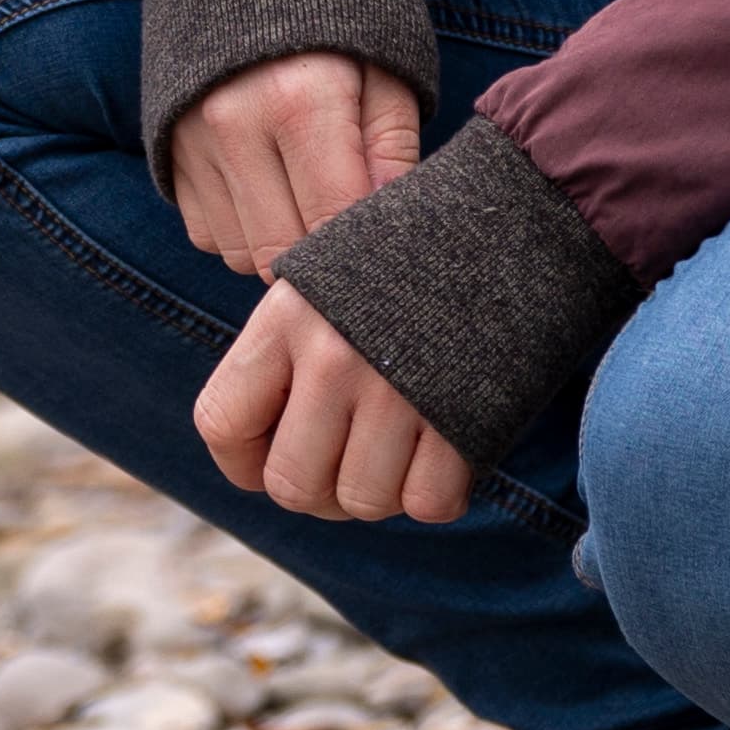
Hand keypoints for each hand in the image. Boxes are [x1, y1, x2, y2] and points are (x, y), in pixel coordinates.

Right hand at [169, 50, 417, 275]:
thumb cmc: (337, 26)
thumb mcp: (386, 70)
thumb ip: (393, 150)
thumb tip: (386, 226)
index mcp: (300, 99)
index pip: (332, 218)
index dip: (361, 245)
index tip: (381, 241)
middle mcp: (234, 124)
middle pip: (280, 250)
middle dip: (319, 253)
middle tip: (346, 220)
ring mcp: (193, 140)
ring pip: (241, 255)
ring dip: (279, 245)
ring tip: (306, 195)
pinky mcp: (169, 153)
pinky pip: (209, 237)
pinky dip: (242, 232)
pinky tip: (268, 188)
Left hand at [197, 281, 473, 526]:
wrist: (507, 225)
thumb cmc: (405, 264)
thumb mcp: (327, 283)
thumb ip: (285, 357)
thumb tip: (261, 460)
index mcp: (286, 317)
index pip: (222, 423)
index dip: (240, 463)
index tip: (269, 459)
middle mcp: (332, 356)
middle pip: (293, 484)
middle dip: (319, 491)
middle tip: (348, 462)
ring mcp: (397, 390)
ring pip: (362, 502)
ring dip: (383, 490)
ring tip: (400, 448)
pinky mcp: (462, 416)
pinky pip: (429, 503)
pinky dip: (438, 492)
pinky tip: (443, 448)